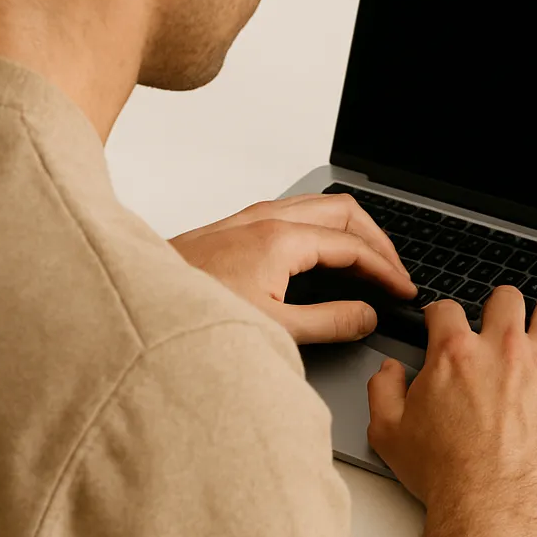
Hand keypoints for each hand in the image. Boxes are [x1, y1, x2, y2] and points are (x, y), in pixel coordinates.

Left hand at [169, 193, 416, 344]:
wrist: (134, 308)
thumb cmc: (191, 317)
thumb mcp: (273, 330)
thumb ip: (329, 322)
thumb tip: (365, 316)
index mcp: (281, 239)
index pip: (353, 245)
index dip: (386, 269)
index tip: (402, 291)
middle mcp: (266, 219)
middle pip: (343, 212)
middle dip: (377, 241)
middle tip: (393, 272)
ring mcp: (247, 219)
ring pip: (318, 206)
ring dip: (350, 230)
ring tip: (366, 260)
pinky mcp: (233, 227)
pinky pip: (293, 212)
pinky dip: (321, 229)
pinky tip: (320, 254)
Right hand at [366, 287, 536, 536]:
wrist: (490, 503)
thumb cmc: (444, 473)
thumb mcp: (389, 432)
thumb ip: (382, 390)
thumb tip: (388, 370)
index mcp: (454, 353)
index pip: (447, 309)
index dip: (441, 314)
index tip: (444, 323)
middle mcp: (500, 348)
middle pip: (506, 298)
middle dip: (498, 308)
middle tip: (497, 324)